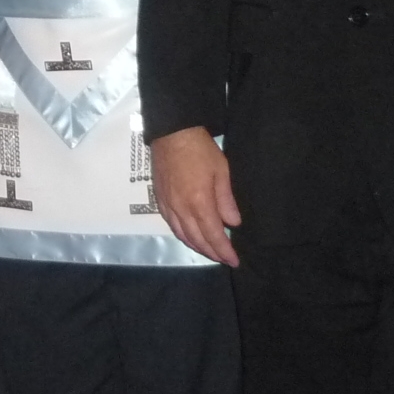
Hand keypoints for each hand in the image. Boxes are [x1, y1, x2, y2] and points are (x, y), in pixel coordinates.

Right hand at [151, 126, 241, 266]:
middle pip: (197, 239)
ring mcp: (168, 205)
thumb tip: (234, 223)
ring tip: (209, 251)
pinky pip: (170, 224)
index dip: (224, 250)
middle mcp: (181, 209)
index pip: (213, 235)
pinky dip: (181, 235)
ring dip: (196, 246)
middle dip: (212, 252)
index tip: (234, 261)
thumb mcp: (221, 171)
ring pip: (182, 234)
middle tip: (224, 259)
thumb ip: (226, 200)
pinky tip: (188, 236)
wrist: (172, 133)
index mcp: (199, 203)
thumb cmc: (201, 150)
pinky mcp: (159, 198)